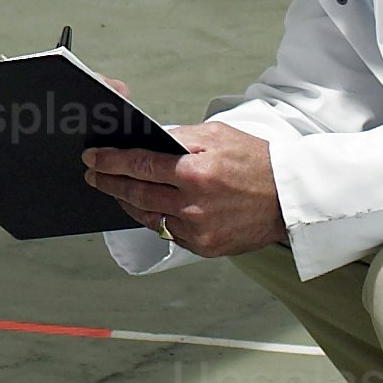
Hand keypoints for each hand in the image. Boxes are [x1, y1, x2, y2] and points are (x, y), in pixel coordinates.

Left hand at [80, 121, 282, 259]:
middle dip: (110, 183)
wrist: (289, 198)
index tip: (93, 158)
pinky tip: (146, 208)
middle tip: (93, 175)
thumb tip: (149, 140)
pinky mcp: (204, 247)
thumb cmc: (256, 162)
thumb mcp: (218, 136)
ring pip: (149, 217)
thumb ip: (180, 137)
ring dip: (128, 203)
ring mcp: (198, 230)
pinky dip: (155, 219)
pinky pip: (169, 233)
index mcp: (195, 172)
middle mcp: (193, 204)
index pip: (140, 165)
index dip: (111, 161)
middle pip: (137, 194)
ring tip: (116, 191)